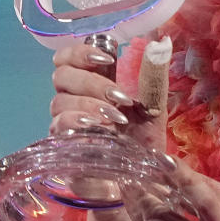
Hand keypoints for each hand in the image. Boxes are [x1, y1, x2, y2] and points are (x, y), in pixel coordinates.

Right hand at [49, 42, 165, 150]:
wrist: (142, 177)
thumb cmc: (143, 138)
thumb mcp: (154, 105)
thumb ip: (154, 76)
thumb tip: (162, 43)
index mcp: (89, 85)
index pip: (67, 58)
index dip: (80, 52)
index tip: (108, 58)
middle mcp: (71, 100)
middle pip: (61, 76)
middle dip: (91, 82)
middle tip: (119, 97)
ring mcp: (64, 123)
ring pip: (59, 101)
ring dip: (89, 104)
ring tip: (116, 117)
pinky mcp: (61, 146)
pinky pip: (58, 126)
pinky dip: (78, 122)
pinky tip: (99, 127)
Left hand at [126, 155, 219, 220]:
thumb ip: (207, 187)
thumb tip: (177, 169)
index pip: (199, 195)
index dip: (179, 175)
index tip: (161, 158)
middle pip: (161, 213)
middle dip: (143, 192)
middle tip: (131, 176)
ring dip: (137, 207)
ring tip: (129, 190)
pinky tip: (142, 213)